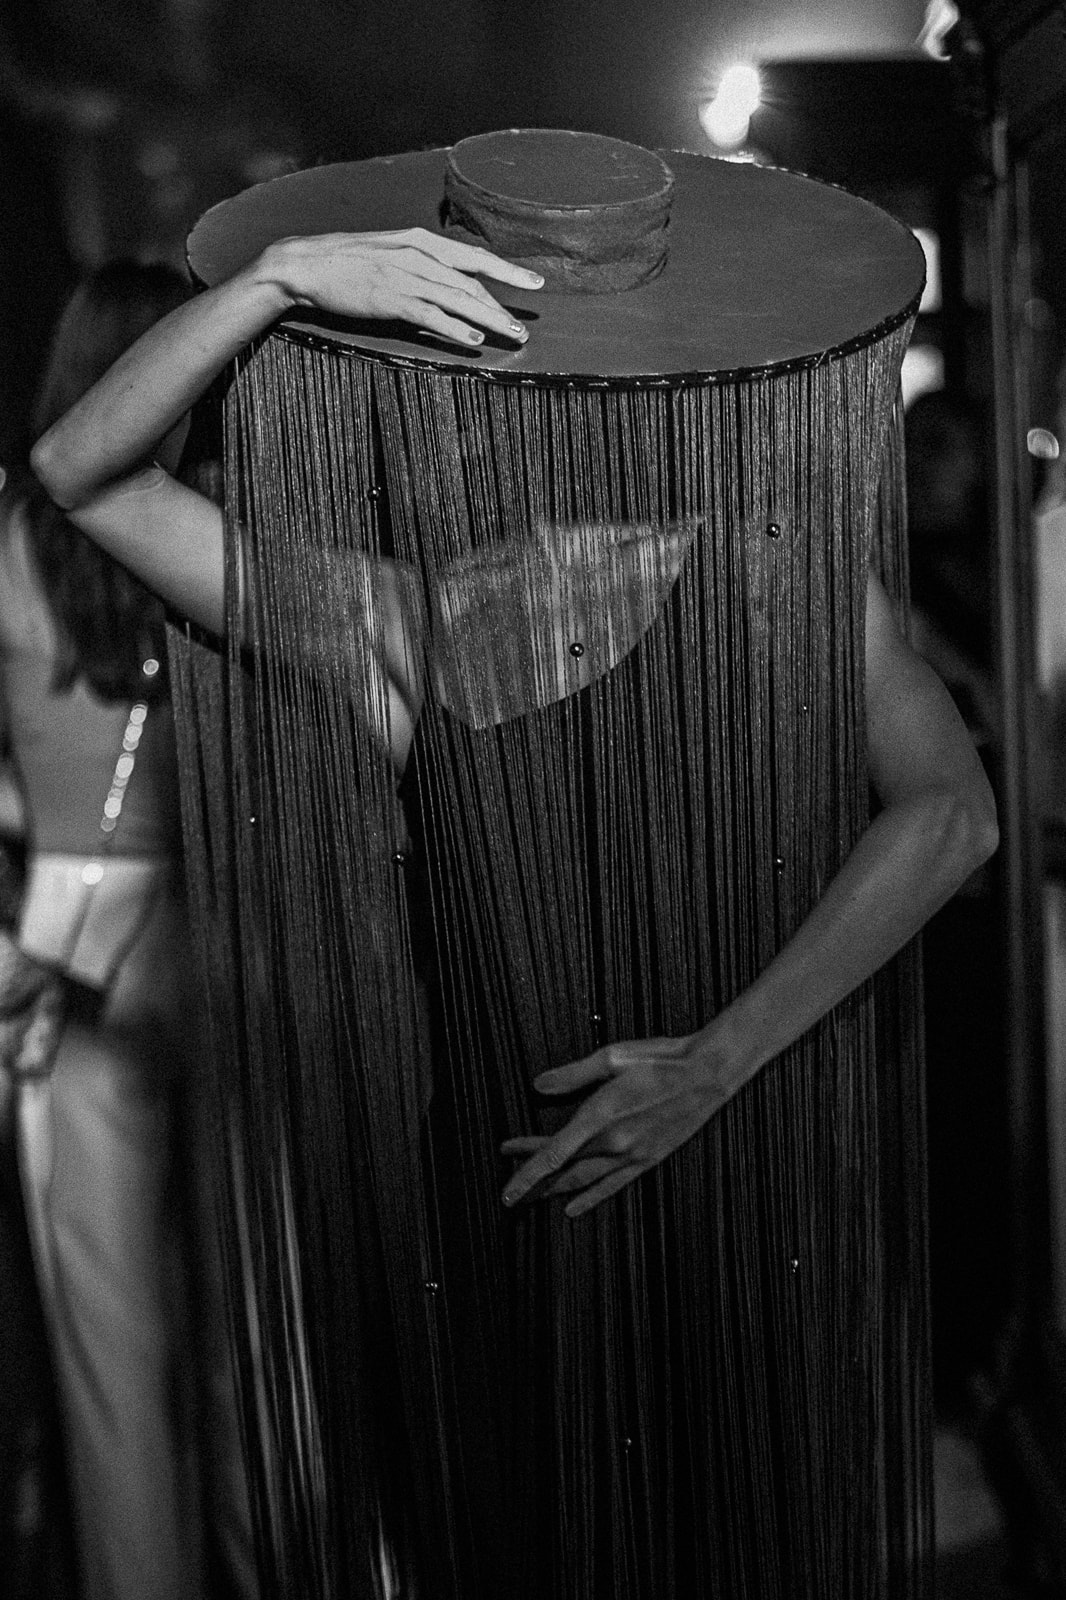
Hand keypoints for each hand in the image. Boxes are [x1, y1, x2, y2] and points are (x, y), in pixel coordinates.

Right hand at [262, 227, 542, 348]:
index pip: (474, 257)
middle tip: (525, 329)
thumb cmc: (347, 261)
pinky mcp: (391, 298)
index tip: (535, 283)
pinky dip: (454, 328)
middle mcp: (419, 255)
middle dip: (503, 307)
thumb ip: (421, 265)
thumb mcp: (390, 253)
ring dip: (489, 320)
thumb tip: (448, 284)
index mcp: (421, 241)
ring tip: (512, 337)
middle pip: (473, 283)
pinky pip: (431, 315)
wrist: (307, 264)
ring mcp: (406, 276)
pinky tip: (473, 340)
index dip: (508, 270)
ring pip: (459, 299)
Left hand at [501, 1030, 745, 1217]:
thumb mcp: (611, 1057)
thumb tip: (539, 1085)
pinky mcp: (647, 1160)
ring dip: (554, 1193)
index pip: (552, 1154)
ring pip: (584, 1183)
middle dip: (532, 1183)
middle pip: (563, 1171)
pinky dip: (590, 1199)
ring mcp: (632, 1155)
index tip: (506, 1188)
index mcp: (600, 1116)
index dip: (525, 1174)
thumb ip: (573, 1075)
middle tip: (510, 1193)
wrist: (706, 1073)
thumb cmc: (661, 1059)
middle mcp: (614, 1143)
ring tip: (531, 1200)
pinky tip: (573, 1208)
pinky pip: (612, 1186)